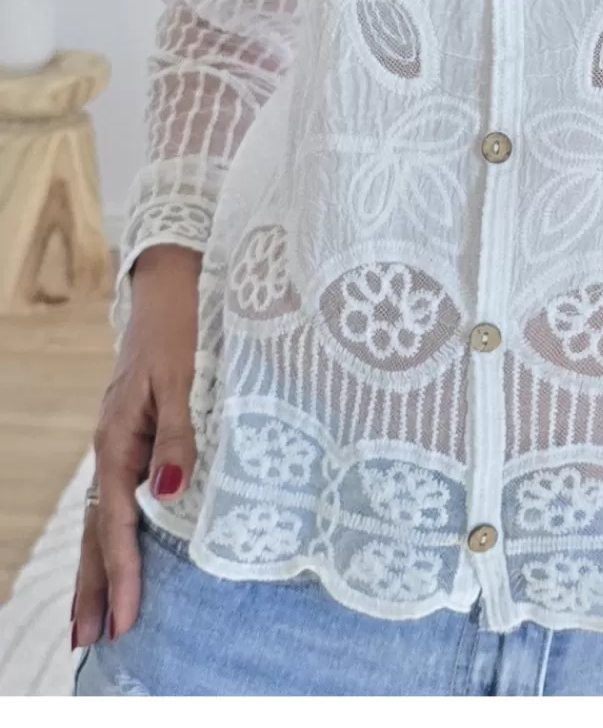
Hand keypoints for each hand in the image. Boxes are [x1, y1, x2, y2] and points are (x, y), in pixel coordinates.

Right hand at [72, 245, 200, 648]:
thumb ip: (179, 432)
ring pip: (102, 517)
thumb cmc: (181, 331)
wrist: (170, 292)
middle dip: (93, 586)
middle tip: (89, 641)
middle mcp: (114, 448)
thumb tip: (171, 490)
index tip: (124, 619)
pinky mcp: (134, 437)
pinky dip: (112, 534)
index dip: (121, 572)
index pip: (117, 521)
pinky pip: (116, 497)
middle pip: (97, 530)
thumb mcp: (183, 378)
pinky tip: (117, 554)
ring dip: (98, 567)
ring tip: (93, 617)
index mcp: (120, 440)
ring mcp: (120, 444)